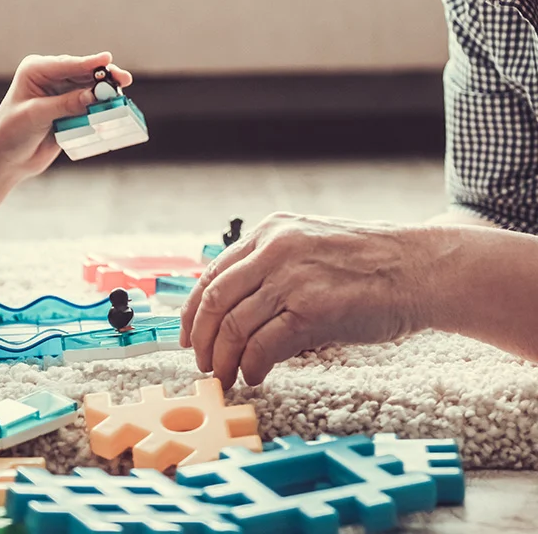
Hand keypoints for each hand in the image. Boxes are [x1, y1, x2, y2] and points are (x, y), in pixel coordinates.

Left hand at [0, 51, 132, 178]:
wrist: (6, 160)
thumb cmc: (11, 133)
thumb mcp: (36, 116)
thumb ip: (65, 104)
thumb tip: (94, 95)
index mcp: (36, 70)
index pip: (67, 64)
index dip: (89, 63)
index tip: (107, 58)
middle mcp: (51, 77)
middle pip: (84, 73)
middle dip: (104, 76)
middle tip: (123, 80)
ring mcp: (62, 93)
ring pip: (91, 88)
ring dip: (106, 92)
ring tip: (121, 96)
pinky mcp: (71, 110)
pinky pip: (91, 105)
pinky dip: (102, 107)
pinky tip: (115, 108)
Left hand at [180, 212, 434, 387]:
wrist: (420, 267)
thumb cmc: (370, 262)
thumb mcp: (310, 243)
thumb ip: (273, 265)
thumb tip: (234, 310)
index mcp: (271, 230)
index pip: (213, 273)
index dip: (192, 311)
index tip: (188, 337)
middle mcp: (275, 248)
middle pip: (214, 301)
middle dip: (201, 340)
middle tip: (202, 365)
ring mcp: (292, 277)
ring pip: (233, 326)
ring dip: (224, 360)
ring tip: (227, 377)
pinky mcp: (312, 309)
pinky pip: (263, 346)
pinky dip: (252, 367)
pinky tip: (256, 376)